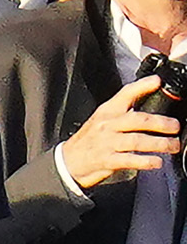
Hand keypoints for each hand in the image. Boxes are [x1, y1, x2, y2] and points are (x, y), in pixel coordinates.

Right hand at [61, 75, 180, 189]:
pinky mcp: (107, 160)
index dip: (142, 86)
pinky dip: (145, 161)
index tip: (157, 81)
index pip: (125, 94)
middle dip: (161, 123)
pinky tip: (157, 162)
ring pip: (138, 141)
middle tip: (175, 126)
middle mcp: (107, 124)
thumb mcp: (101, 119)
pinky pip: (130, 160)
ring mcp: (107, 142)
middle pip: (137, 119)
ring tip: (173, 146)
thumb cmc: (90, 139)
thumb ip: (122, 113)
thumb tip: (149, 108)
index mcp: (107, 111)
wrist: (69, 161)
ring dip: (159, 144)